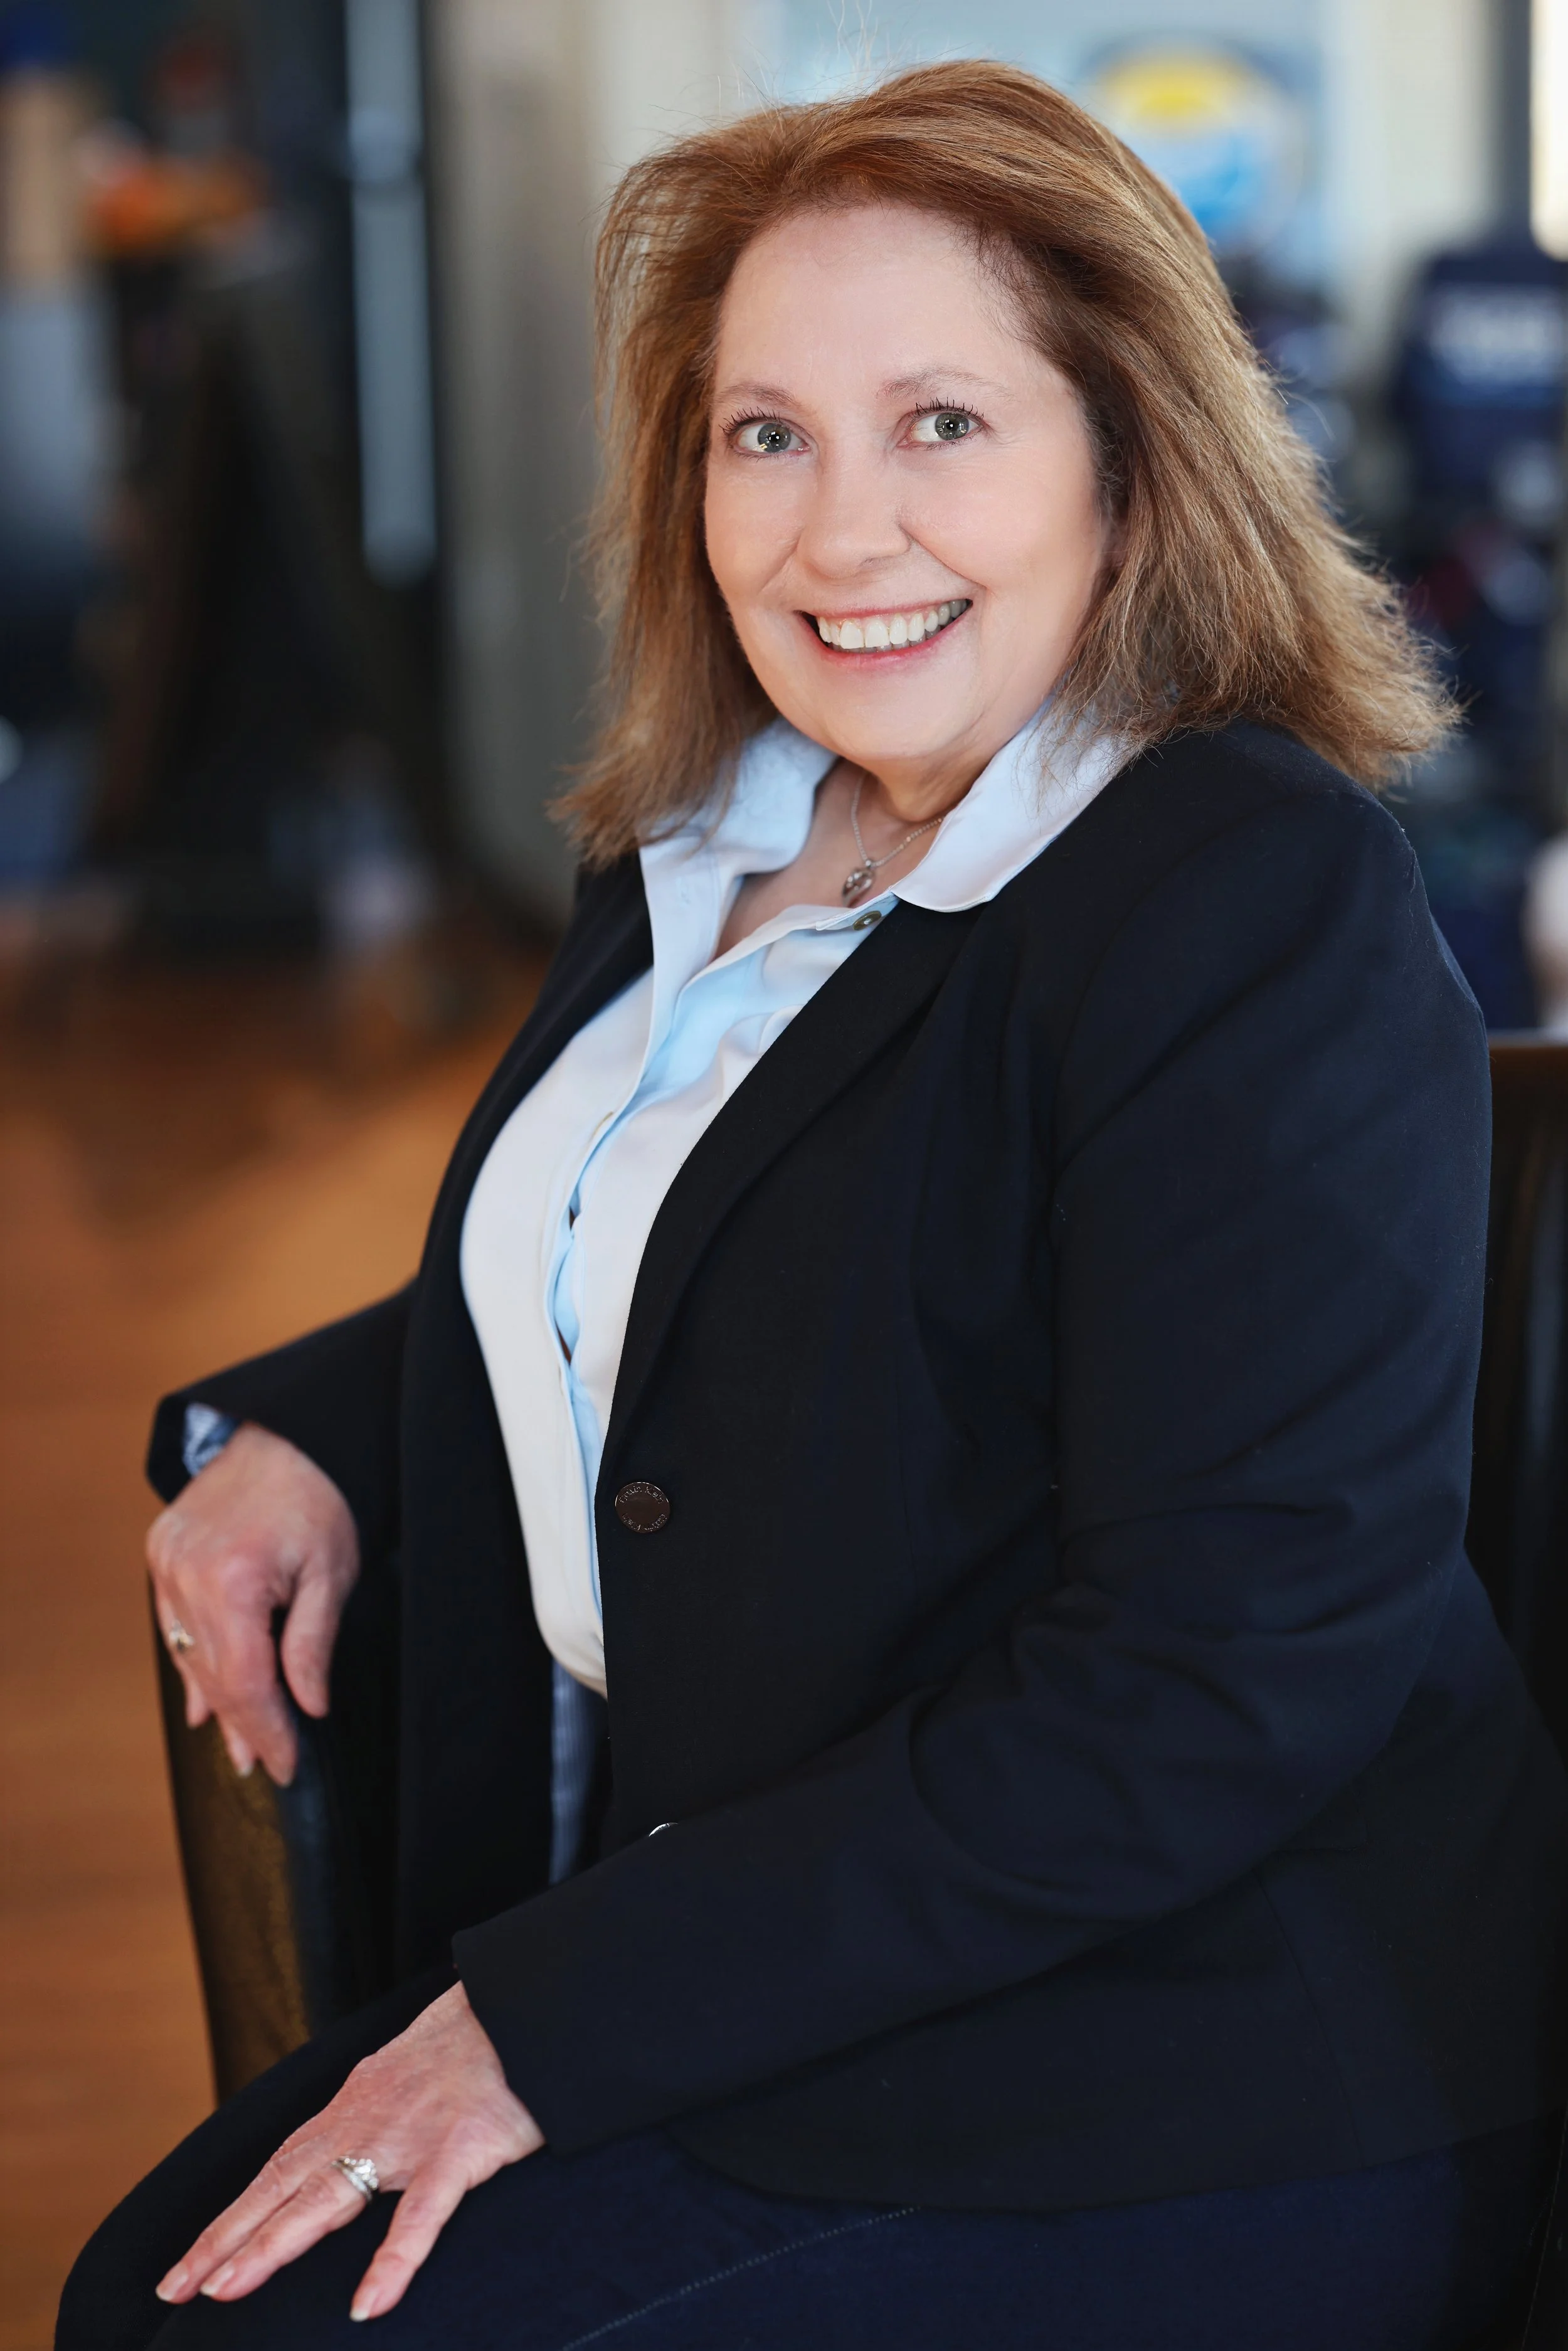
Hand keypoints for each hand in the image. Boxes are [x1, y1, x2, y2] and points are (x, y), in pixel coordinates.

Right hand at [146, 1422, 358, 1783]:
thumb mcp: (333, 1573)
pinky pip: (173, 1623)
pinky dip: (192, 1661)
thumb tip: (309, 1706)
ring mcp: (167, 1560)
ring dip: (215, 1701)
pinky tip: (203, 1700)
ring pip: (188, 1653)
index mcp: (234, 1578)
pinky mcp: (162, 1550)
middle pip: (212, 1674)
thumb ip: (313, 1645)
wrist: (289, 1433)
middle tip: (263, 1765)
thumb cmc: (320, 1496)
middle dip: (242, 1724)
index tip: (286, 1763)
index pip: (244, 1681)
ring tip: (238, 1744)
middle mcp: (188, 1572)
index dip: (266, 1729)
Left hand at [154, 1985, 541, 2321]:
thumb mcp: (407, 2071)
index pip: (279, 2167)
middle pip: (283, 2185)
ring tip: (225, 2291)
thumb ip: (376, 2110)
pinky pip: (421, 2215)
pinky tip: (368, 2306)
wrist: (527, 2001)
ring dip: (271, 2246)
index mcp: (355, 2104)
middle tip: (176, 2287)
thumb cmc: (478, 2040)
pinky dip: (392, 2261)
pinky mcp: (460, 2150)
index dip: (234, 2216)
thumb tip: (352, 2144)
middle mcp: (367, 2120)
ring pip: (327, 2198)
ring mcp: (410, 2137)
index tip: (190, 2264)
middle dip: (227, 2238)